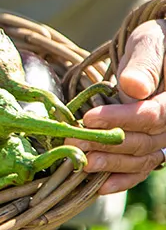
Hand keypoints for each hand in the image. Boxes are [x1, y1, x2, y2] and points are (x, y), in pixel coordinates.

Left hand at [66, 19, 165, 194]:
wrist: (157, 53)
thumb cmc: (155, 43)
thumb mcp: (149, 44)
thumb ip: (143, 65)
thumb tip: (134, 87)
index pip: (150, 116)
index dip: (120, 119)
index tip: (89, 118)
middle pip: (142, 141)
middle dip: (106, 144)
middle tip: (73, 143)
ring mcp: (162, 137)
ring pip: (139, 158)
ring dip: (109, 163)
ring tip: (79, 161)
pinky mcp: (148, 145)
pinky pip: (140, 168)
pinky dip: (120, 179)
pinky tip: (99, 186)